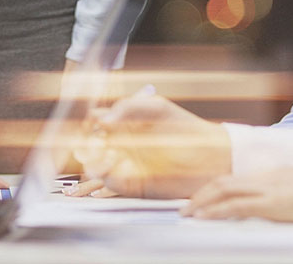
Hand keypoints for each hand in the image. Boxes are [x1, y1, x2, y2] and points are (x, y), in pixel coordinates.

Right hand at [74, 94, 230, 198]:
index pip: (94, 123)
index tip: (84, 122)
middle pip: (89, 145)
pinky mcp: (132, 185)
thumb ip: (128, 108)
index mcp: (123, 124)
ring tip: (93, 156)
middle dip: (81, 144)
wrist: (211, 156)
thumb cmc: (184, 127)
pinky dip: (103, 176)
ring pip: (95, 165)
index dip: (85, 122)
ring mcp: (124, 164)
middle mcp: (120, 145)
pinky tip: (106, 168)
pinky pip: (111, 182)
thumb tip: (101, 119)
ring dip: (89, 161)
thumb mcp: (156, 108)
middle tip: (82, 142)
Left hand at [181, 167, 292, 222]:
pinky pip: (237, 206)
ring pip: (225, 191)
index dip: (214, 189)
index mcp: (271, 176)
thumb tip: (283, 199)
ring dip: (202, 202)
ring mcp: (267, 190)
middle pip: (224, 182)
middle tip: (186, 208)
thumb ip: (287, 190)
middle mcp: (265, 179)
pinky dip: (217, 211)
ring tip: (188, 214)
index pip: (234, 180)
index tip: (201, 199)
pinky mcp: (272, 205)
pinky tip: (204, 217)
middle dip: (202, 195)